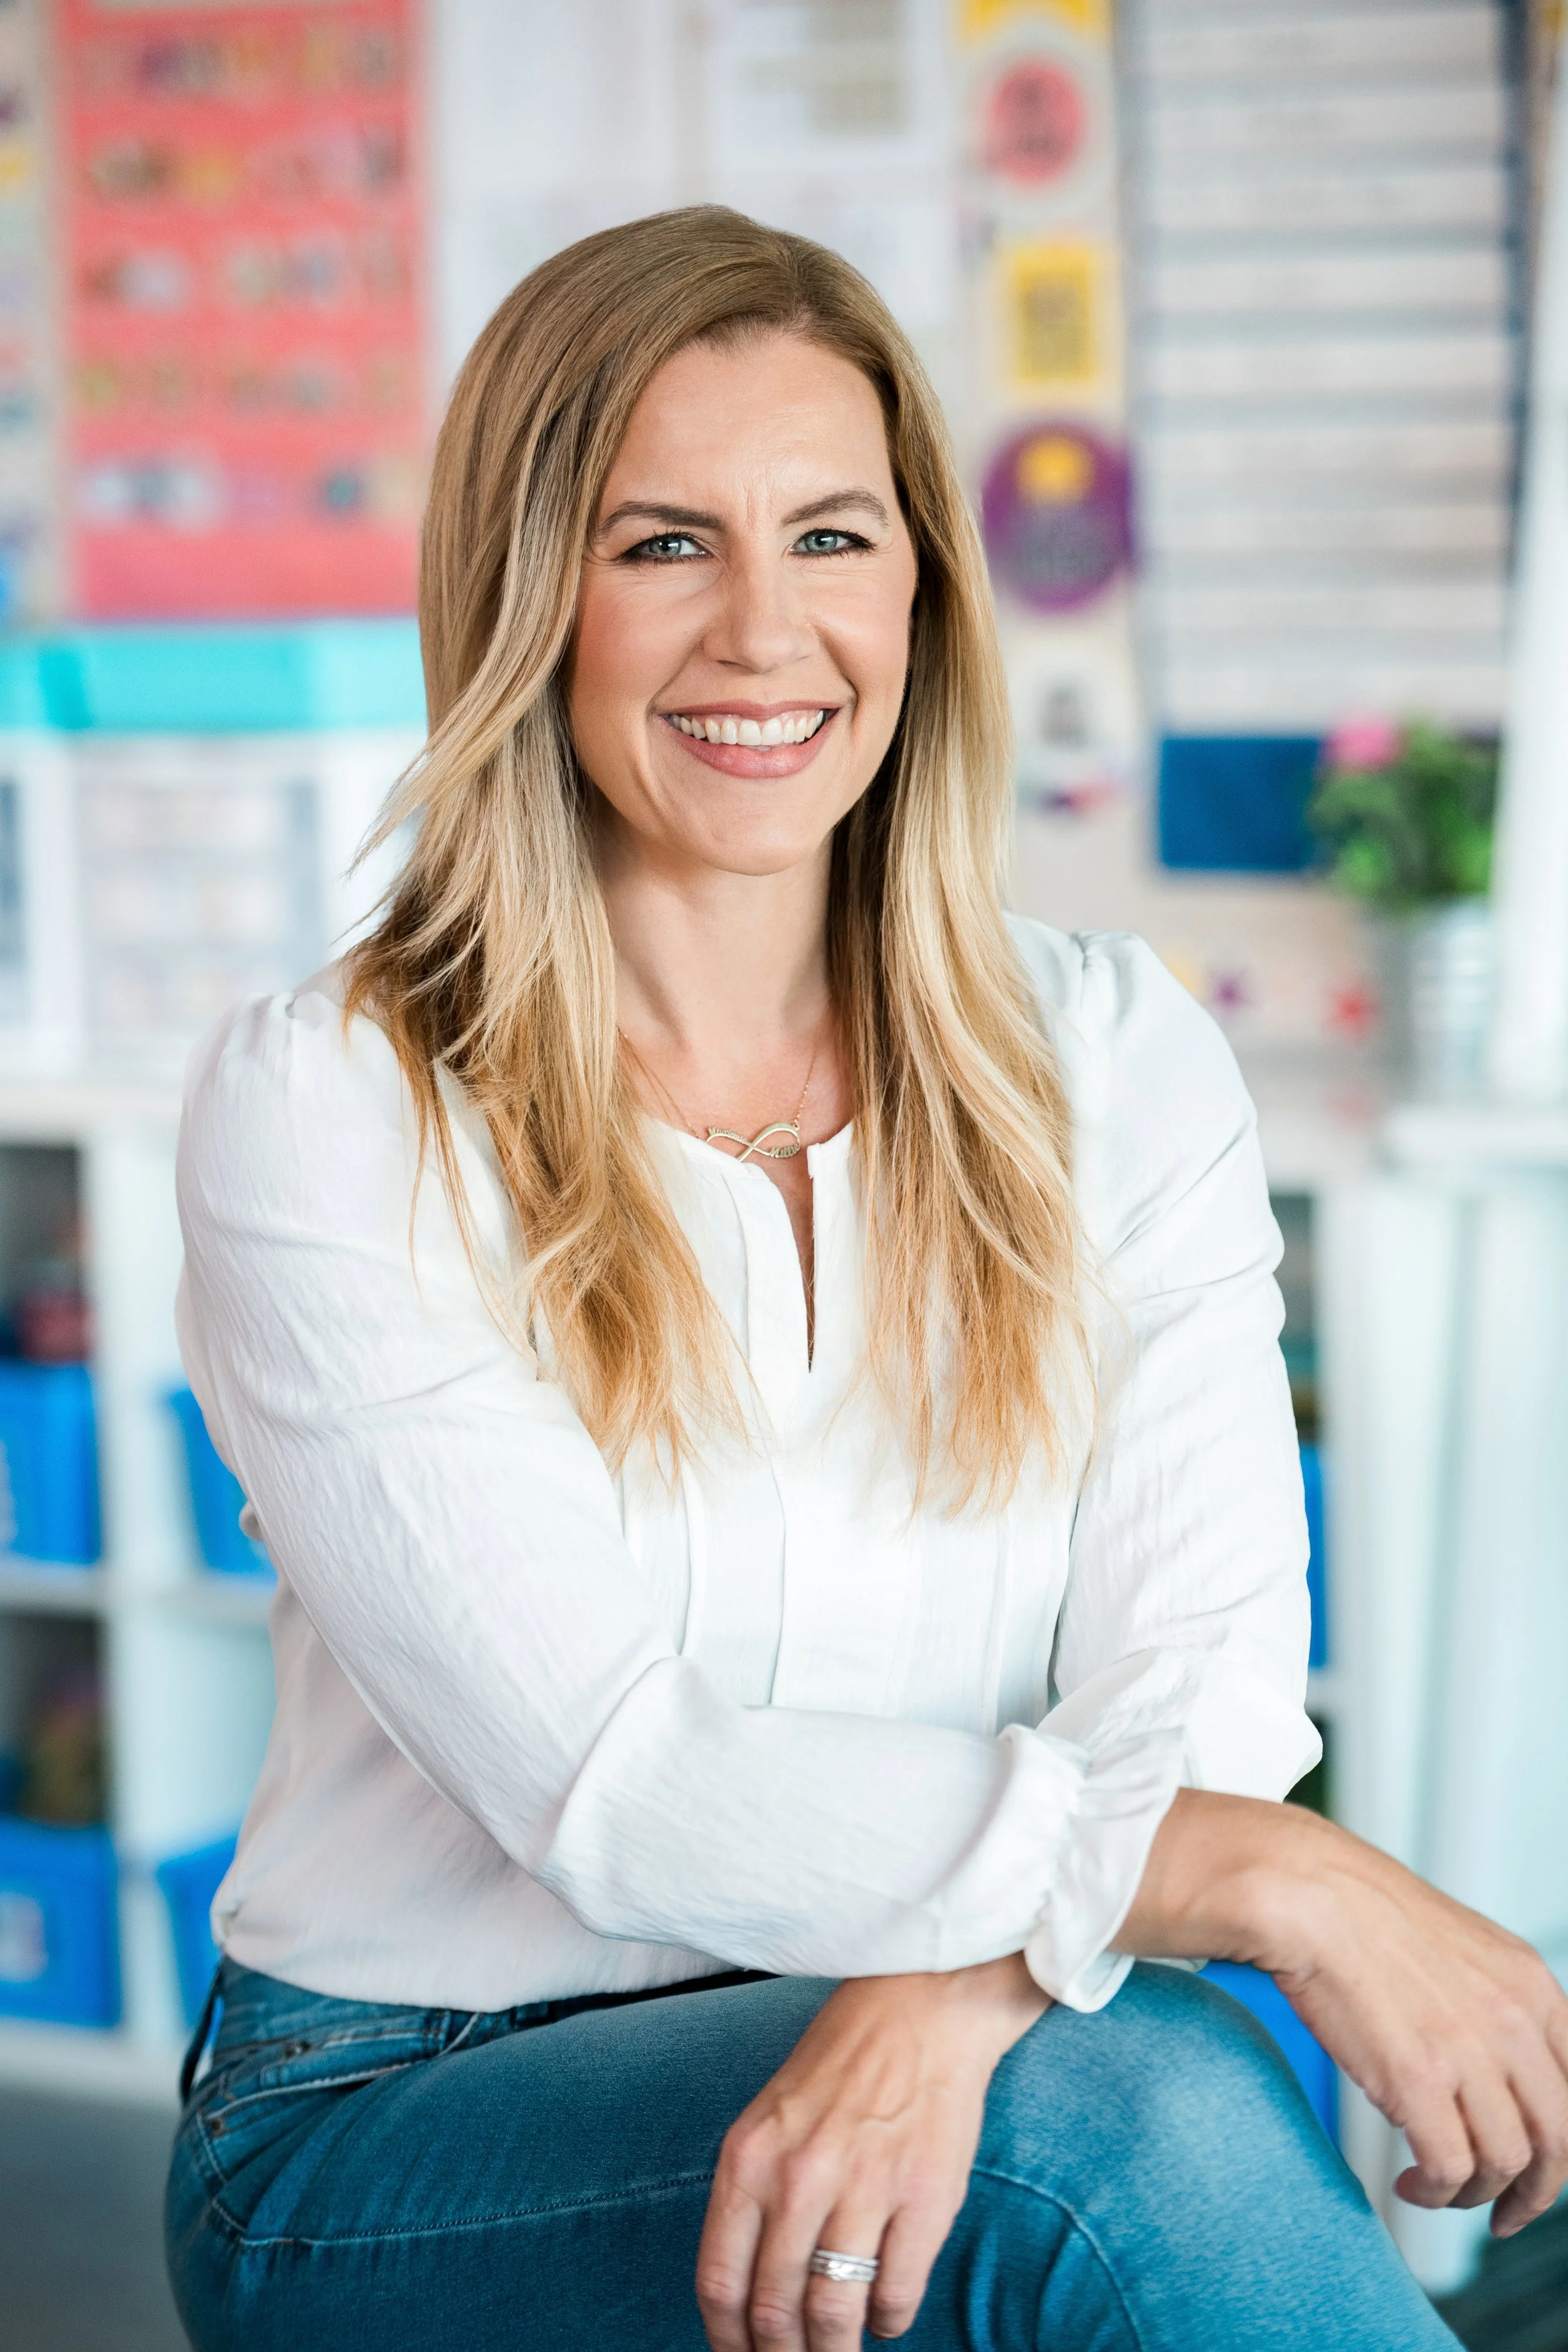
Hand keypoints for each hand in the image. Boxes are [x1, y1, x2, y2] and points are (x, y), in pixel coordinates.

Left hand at [695, 1955, 1047, 2349]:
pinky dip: (888, 2323)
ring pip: (834, 2316)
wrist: (920, 2008)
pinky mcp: (925, 2198)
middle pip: (775, 2312)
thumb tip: (745, 2296)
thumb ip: (752, 2199)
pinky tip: (885, 2317)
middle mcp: (799, 2176)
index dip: (728, 2343)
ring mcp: (865, 2188)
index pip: (720, 2284)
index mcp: (750, 2158)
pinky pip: (897, 2296)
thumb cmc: (840, 2067)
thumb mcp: (769, 2121)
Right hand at [1120, 1791, 1567, 2236]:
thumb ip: (1499, 2005)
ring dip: (1474, 2194)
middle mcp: (1513, 2021)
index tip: (1537, 2170)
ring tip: (1437, 2187)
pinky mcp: (1416, 2080)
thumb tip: (1502, 2070)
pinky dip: (1436, 2193)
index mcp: (1531, 1985)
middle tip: (1503, 2212)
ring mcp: (1467, 2051)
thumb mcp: (1465, 1948)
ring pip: (1505, 2163)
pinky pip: (1449, 2167)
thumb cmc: (1363, 1914)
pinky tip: (1411, 2183)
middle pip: (1557, 2141)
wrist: (1304, 1892)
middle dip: (1533, 2192)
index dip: (1563, 2147)